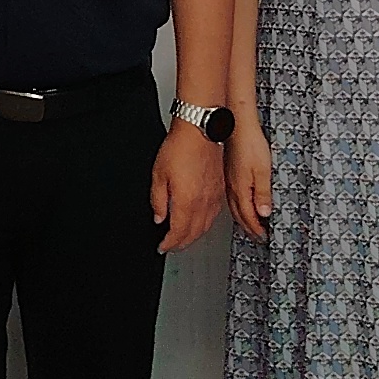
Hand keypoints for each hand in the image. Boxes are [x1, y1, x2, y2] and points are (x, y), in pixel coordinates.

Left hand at [150, 123, 222, 254]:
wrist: (200, 131)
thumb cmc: (180, 148)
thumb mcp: (158, 174)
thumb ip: (158, 200)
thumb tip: (159, 217)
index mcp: (187, 201)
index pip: (178, 232)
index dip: (169, 243)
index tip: (162, 246)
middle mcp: (203, 202)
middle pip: (193, 233)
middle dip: (181, 244)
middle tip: (172, 246)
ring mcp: (214, 197)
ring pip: (205, 226)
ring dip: (194, 236)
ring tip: (184, 238)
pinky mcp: (220, 189)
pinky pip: (214, 215)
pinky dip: (205, 224)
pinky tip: (199, 222)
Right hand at [227, 125, 273, 241]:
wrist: (235, 125)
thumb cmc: (249, 143)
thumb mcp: (263, 170)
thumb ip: (263, 193)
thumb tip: (264, 212)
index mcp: (241, 189)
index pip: (249, 216)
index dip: (257, 229)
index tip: (263, 238)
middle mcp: (232, 187)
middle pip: (240, 215)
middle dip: (249, 227)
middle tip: (256, 236)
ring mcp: (228, 180)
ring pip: (234, 206)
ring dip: (242, 218)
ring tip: (249, 224)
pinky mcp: (227, 173)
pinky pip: (231, 196)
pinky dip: (237, 205)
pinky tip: (239, 202)